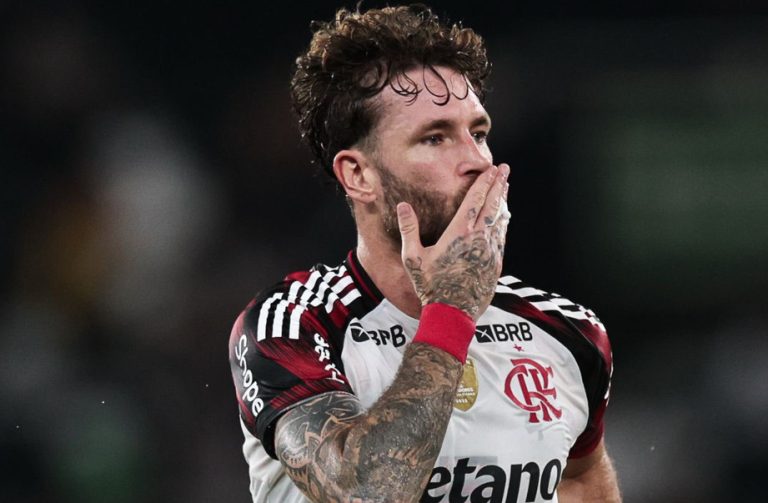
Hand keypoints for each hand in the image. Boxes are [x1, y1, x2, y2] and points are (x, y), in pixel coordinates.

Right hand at [397, 164, 510, 319]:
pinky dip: (503, 222)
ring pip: (500, 219)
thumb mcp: (414, 258)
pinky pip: (502, 236)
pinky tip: (504, 216)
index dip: (485, 183)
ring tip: (506, 187)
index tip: (492, 169)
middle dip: (499, 185)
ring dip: (503, 201)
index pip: (476, 200)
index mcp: (459, 233)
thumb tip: (402, 206)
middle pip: (492, 205)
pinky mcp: (496, 263)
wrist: (452, 312)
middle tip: (505, 169)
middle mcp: (478, 238)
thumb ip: (409, 230)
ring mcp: (490, 251)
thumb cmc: (430, 286)